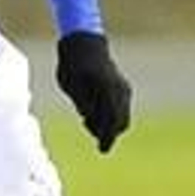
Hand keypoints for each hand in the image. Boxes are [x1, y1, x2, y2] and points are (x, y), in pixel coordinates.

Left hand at [55, 32, 131, 152]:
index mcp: (107, 90)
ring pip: (122, 116)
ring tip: (89, 121)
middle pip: (120, 121)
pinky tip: (94, 114)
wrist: (84, 45)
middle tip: (93, 135)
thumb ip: (83, 103)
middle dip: (108, 132)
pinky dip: (111, 115)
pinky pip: (121, 108)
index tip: (102, 150)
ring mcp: (123, 88)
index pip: (112, 121)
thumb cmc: (72, 65)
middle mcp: (119, 89)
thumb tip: (91, 120)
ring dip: (109, 124)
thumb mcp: (71, 86)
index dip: (107, 137)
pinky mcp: (122, 88)